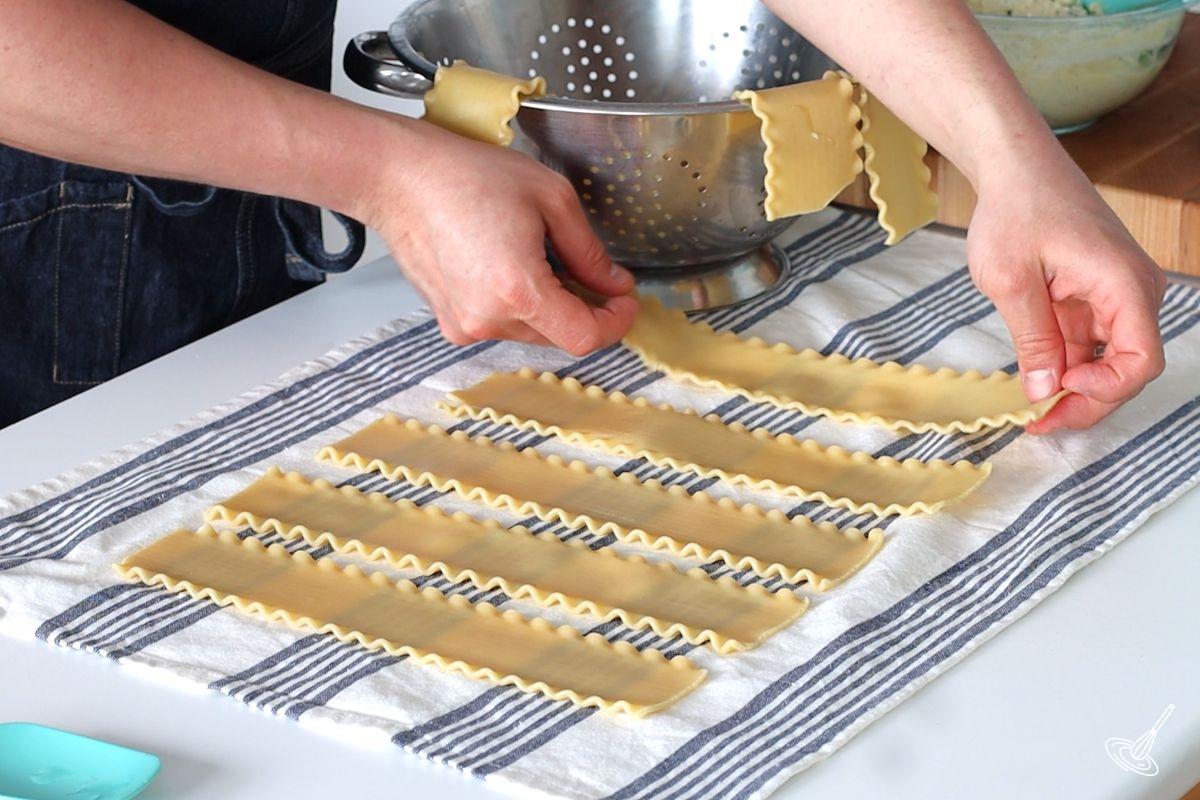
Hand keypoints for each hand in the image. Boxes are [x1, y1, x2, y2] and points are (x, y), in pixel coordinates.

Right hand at [361, 122, 636, 354]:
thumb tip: (612, 284)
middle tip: (589, 270)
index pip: (584, 337)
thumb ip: (589, 251)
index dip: (614, 323)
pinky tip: (509, 265)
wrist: (398, 178)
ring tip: (539, 258)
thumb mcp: (551, 198)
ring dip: (550, 306)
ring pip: (532, 332)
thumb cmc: (466, 176)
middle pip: (560, 336)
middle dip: (584, 308)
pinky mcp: (451, 323)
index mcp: (518, 290)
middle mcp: (489, 319)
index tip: (624, 302)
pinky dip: (518, 306)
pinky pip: (502, 325)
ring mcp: (466, 326)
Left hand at [967, 153, 1166, 433]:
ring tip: (1029, 407)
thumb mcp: (1011, 281)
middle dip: (1085, 401)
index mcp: (1125, 285)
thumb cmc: (1015, 211)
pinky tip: (1033, 377)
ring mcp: (1116, 295)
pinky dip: (1063, 364)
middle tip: (1037, 422)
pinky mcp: (1095, 297)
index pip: (1141, 362)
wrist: (1017, 169)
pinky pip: (1089, 343)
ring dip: (1071, 387)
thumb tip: (1043, 392)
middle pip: (1127, 369)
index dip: (1104, 391)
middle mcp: (1133, 292)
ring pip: (1106, 360)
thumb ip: (1032, 339)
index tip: (1057, 392)